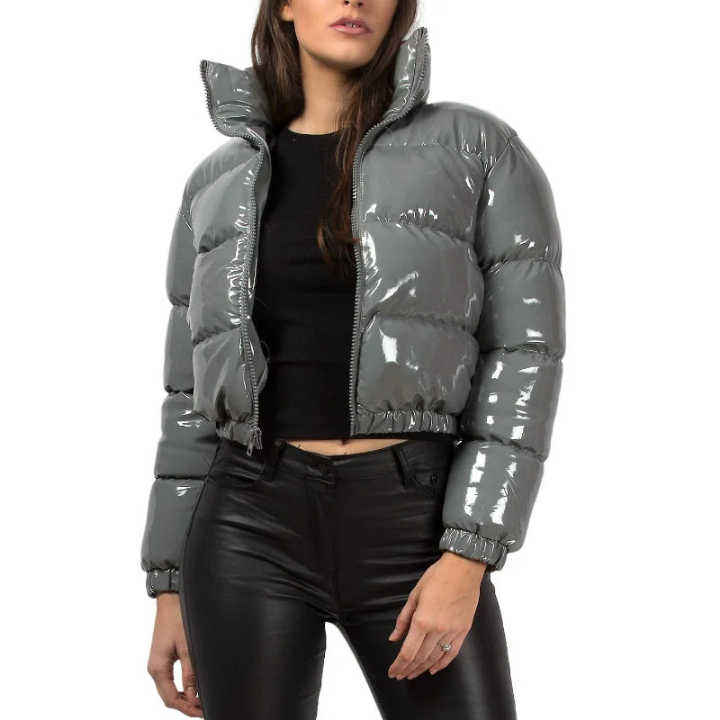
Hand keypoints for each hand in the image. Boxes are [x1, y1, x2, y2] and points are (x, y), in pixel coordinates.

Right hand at [147, 593, 202, 716]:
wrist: (170, 601)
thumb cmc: (177, 619)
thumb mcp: (187, 647)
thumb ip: (190, 672)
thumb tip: (193, 695)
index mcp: (158, 668)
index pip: (171, 699)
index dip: (186, 708)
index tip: (201, 712)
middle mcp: (155, 668)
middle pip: (169, 697)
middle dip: (185, 706)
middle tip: (203, 710)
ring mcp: (158, 663)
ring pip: (169, 689)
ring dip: (183, 698)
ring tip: (200, 702)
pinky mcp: (163, 657)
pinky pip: (170, 679)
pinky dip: (180, 687)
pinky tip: (192, 688)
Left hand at [387, 551, 485, 679]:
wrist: (463, 569)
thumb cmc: (437, 577)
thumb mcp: (414, 595)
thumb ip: (403, 619)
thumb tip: (393, 638)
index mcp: (422, 620)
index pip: (407, 652)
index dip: (398, 665)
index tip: (392, 672)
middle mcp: (437, 629)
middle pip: (420, 658)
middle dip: (408, 669)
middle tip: (400, 675)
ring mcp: (452, 631)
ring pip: (435, 657)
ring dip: (422, 669)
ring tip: (412, 674)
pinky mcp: (463, 630)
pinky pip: (452, 652)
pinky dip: (442, 663)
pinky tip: (433, 669)